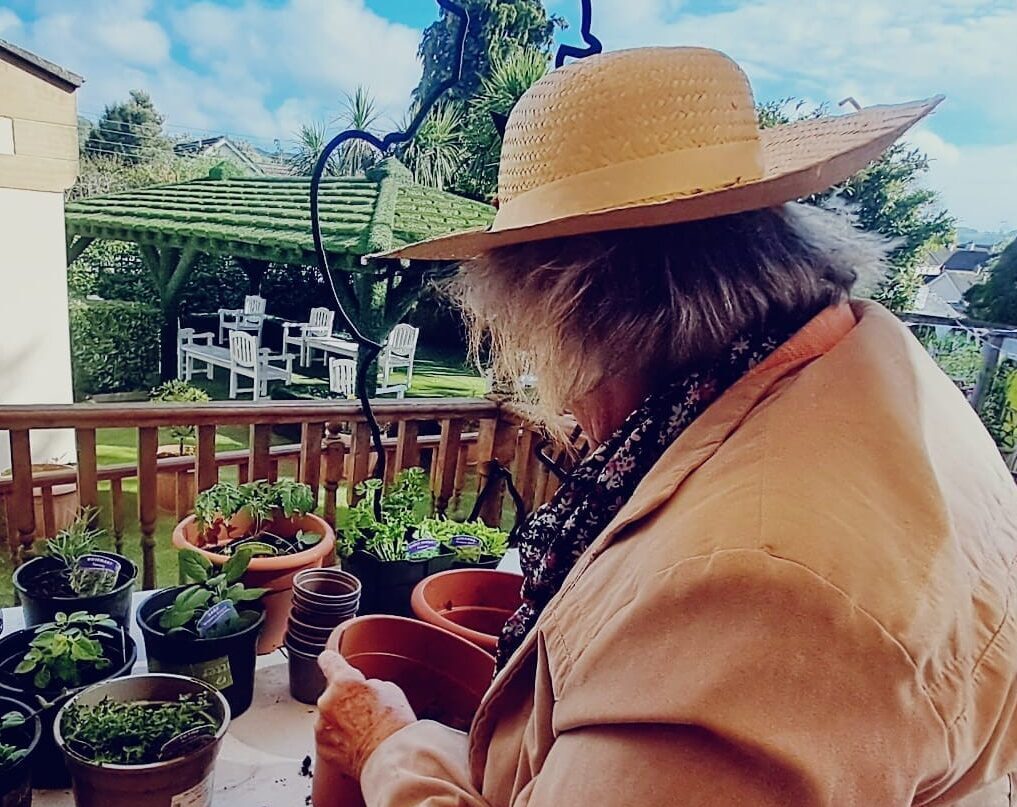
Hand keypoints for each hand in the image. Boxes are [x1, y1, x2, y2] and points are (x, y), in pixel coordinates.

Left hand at [315, 650, 415, 778]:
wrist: (389, 760)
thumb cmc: (394, 726)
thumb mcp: (390, 690)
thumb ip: (368, 684)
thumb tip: (363, 690)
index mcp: (344, 682)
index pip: (329, 661)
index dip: (331, 660)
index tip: (329, 660)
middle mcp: (327, 701)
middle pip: (333, 694)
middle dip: (345, 701)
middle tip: (368, 713)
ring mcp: (322, 726)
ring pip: (330, 717)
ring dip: (342, 721)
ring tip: (365, 732)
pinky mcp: (322, 747)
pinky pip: (328, 737)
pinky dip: (339, 740)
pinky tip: (358, 745)